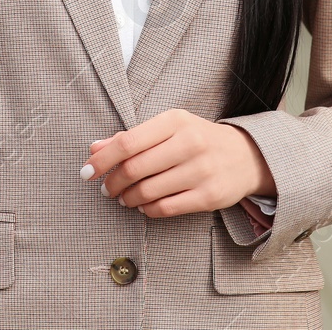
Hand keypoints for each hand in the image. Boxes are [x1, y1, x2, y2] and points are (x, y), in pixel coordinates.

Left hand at [80, 108, 274, 217]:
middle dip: (112, 183)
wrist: (245, 155)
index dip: (102, 160)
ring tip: (124, 198)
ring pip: (148, 191)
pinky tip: (143, 206)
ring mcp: (201, 170)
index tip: (86, 171)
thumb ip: (131, 138)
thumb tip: (94, 149)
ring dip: (128, 198)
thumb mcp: (167, 128)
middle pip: (134, 168)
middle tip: (106, 189)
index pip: (127, 142)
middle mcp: (189, 143)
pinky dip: (148, 210)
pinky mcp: (209, 196)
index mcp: (174, 120)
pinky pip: (166, 208)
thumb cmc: (196, 139)